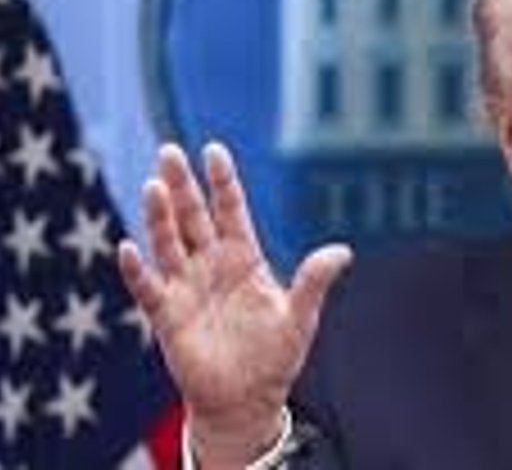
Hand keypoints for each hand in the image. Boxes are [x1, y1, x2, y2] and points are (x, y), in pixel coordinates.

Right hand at [117, 142, 351, 468]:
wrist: (247, 399)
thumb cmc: (275, 355)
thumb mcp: (300, 316)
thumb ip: (314, 282)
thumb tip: (342, 251)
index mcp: (243, 258)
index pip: (231, 211)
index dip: (222, 182)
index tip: (214, 150)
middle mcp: (210, 265)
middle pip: (193, 217)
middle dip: (182, 186)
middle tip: (169, 151)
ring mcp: (186, 288)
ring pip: (168, 244)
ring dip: (159, 217)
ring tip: (153, 186)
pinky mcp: (167, 317)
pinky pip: (149, 288)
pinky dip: (138, 269)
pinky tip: (130, 247)